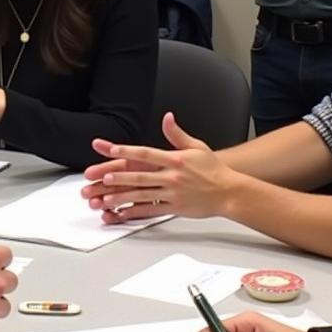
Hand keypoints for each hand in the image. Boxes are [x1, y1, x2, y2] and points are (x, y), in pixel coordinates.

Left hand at [81, 114, 236, 221]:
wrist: (229, 192)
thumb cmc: (213, 169)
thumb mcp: (196, 146)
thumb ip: (177, 134)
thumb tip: (167, 117)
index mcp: (175, 159)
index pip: (146, 153)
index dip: (127, 151)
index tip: (111, 149)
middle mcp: (172, 176)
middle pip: (140, 176)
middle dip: (120, 177)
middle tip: (102, 177)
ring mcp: (172, 193)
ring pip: (143, 195)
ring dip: (124, 196)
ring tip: (106, 198)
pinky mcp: (175, 208)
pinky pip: (152, 211)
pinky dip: (136, 212)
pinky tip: (122, 213)